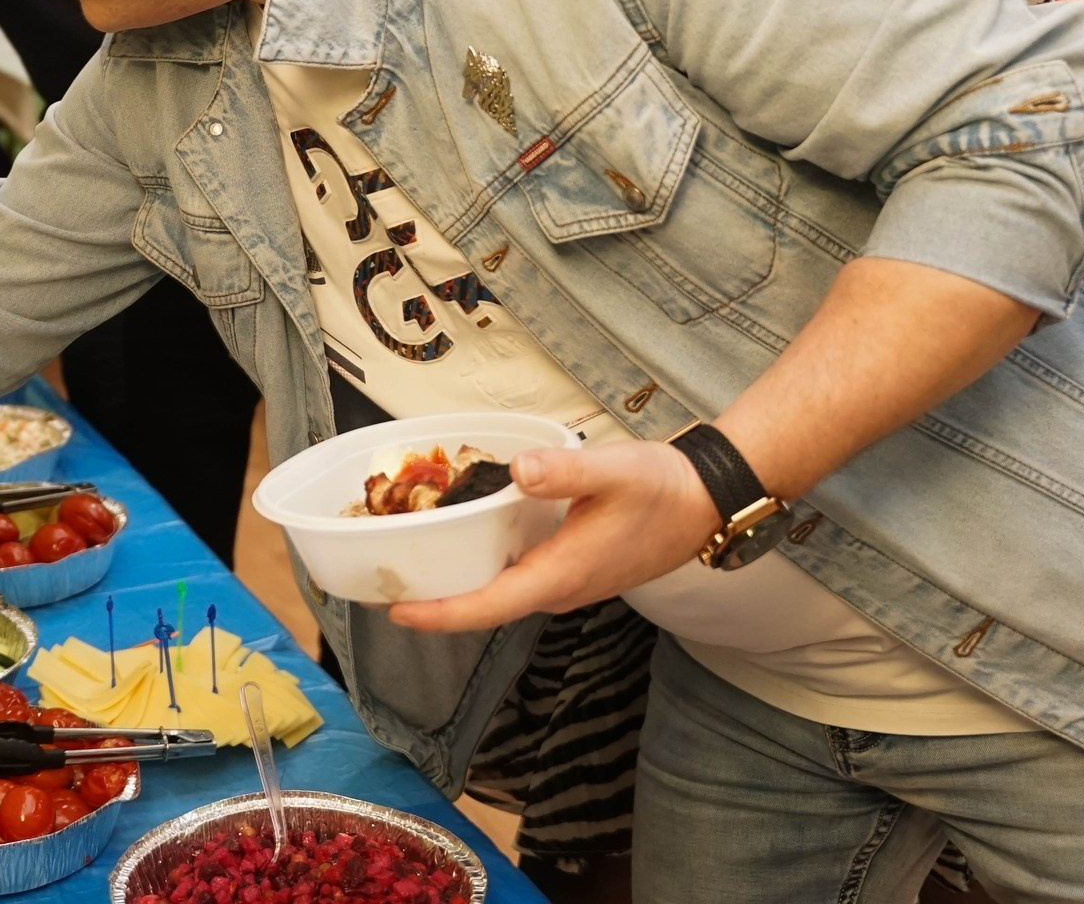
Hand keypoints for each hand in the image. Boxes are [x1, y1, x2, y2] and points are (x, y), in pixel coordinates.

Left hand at [388, 442, 716, 632]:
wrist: (705, 499)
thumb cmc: (662, 489)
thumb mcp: (614, 472)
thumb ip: (566, 472)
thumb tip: (519, 469)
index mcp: (558, 575)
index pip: (486, 607)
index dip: (438, 614)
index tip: (393, 613)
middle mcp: (554, 587)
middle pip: (481, 605)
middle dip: (431, 599)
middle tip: (378, 582)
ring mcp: (561, 580)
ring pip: (495, 589)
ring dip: (453, 581)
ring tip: (405, 559)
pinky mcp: (566, 566)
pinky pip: (511, 573)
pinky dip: (479, 562)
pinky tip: (460, 534)